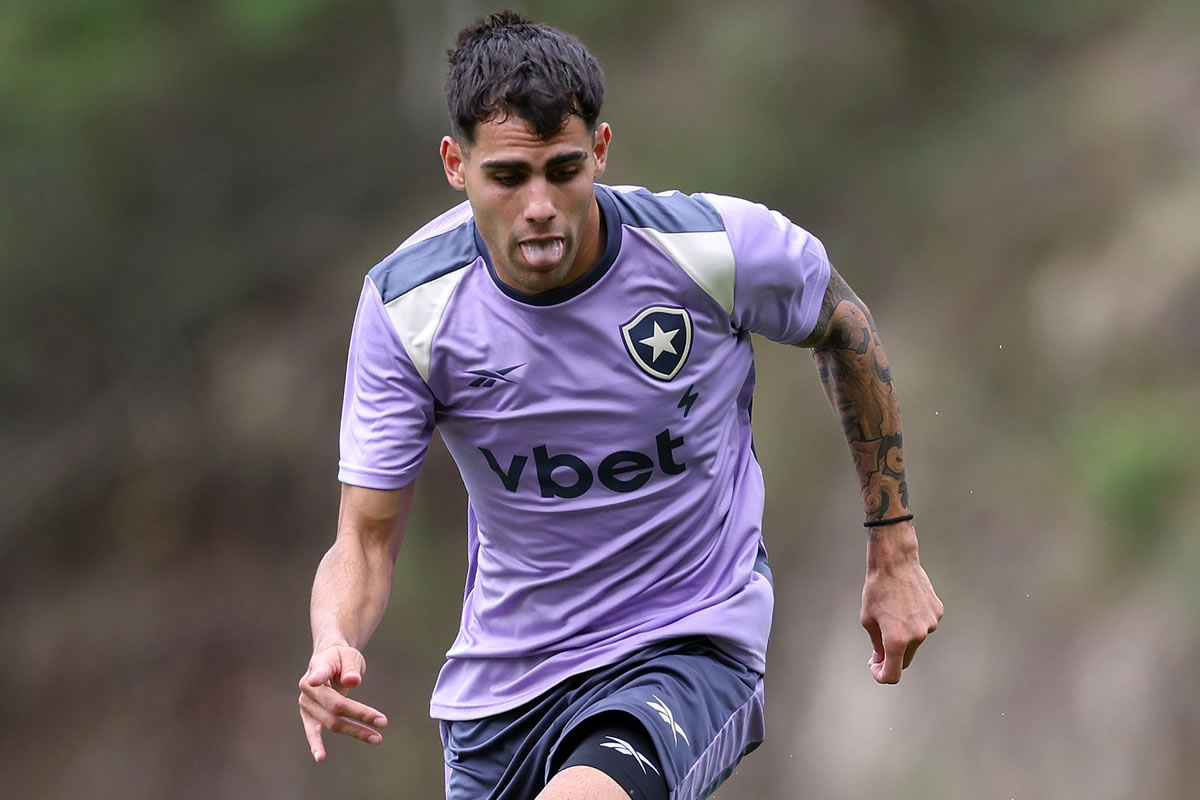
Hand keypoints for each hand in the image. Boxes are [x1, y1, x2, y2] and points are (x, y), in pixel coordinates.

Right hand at [298, 644, 388, 761]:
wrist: (328, 661)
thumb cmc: (341, 658)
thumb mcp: (350, 655)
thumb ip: (351, 668)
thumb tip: (353, 681)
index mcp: (318, 667)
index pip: (321, 673)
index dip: (319, 677)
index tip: (314, 680)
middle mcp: (308, 688)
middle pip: (335, 705)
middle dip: (360, 714)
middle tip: (384, 722)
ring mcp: (306, 704)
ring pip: (331, 721)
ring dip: (354, 731)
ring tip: (377, 738)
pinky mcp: (309, 717)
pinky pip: (313, 731)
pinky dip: (316, 744)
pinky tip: (321, 757)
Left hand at [860, 529, 942, 683]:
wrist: (895, 562)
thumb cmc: (876, 590)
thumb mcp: (868, 620)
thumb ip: (877, 645)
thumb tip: (883, 660)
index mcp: (897, 640)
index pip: (893, 673)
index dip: (882, 675)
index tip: (876, 669)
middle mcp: (917, 636)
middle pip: (905, 660)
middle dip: (892, 658)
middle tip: (878, 650)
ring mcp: (930, 624)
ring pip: (915, 641)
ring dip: (904, 636)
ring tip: (892, 614)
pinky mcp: (937, 612)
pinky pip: (924, 625)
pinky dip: (914, 622)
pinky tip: (905, 604)